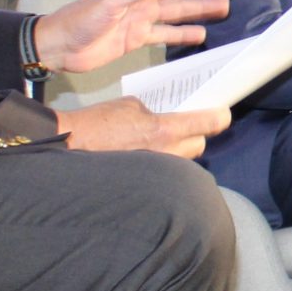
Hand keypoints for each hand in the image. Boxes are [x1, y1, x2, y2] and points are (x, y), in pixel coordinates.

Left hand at [34, 0, 232, 74]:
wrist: (60, 47)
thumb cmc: (78, 21)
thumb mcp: (107, 4)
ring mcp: (139, 17)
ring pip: (176, 10)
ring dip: (199, 8)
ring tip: (223, 7)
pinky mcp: (136, 37)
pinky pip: (165, 33)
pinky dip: (183, 34)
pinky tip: (200, 34)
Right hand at [52, 100, 229, 158]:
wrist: (69, 148)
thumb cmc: (96, 123)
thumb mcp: (129, 105)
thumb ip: (154, 112)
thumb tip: (164, 119)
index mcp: (163, 130)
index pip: (208, 124)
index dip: (219, 117)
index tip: (222, 113)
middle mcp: (166, 155)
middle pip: (199, 145)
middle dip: (196, 134)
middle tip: (187, 125)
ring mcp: (156, 172)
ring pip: (183, 161)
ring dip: (179, 152)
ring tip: (164, 143)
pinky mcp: (146, 184)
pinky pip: (165, 173)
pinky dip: (163, 166)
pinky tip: (149, 157)